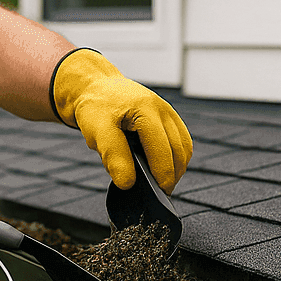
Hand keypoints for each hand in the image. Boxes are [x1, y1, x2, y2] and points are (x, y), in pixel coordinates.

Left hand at [51, 48, 192, 192]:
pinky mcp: (169, 117)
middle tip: (161, 194)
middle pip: (179, 149)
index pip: (162, 147)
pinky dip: (176, 157)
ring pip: (184, 146)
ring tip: (162, 183)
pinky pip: (181, 141)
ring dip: (177, 167)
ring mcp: (168, 111)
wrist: (96, 87)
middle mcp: (162, 108)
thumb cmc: (96, 107)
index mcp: (145, 108)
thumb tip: (127, 183)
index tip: (159, 192)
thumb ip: (113, 156)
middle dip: (173, 174)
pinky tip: (164, 168)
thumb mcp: (97, 131)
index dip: (163, 173)